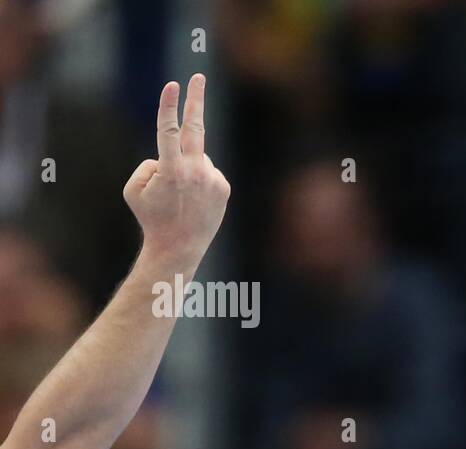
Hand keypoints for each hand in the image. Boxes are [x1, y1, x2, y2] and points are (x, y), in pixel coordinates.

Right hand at [123, 74, 230, 276]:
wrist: (179, 247)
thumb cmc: (151, 215)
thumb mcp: (134, 188)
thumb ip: (150, 163)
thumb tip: (170, 154)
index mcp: (171, 170)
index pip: (168, 131)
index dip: (169, 106)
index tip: (173, 85)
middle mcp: (195, 172)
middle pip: (196, 128)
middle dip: (196, 100)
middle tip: (199, 76)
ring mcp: (213, 179)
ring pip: (196, 156)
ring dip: (185, 166)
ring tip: (181, 195)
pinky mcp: (224, 186)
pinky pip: (207, 171)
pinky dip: (198, 178)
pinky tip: (194, 199)